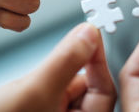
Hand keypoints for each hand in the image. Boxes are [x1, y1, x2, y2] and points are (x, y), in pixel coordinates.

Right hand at [0, 23, 115, 111]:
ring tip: (48, 65)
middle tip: (75, 38)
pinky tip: (35, 76)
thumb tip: (89, 34)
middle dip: (77, 63)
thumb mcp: (37, 89)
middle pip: (87, 86)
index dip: (99, 61)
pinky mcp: (37, 107)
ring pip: (68, 83)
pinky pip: (51, 84)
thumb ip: (66, 61)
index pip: (103, 91)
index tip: (93, 36)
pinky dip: (46, 74)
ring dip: (59, 68)